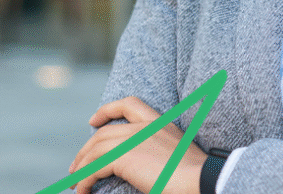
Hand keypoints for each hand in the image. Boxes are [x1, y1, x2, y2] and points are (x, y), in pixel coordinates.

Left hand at [68, 96, 206, 193]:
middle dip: (85, 149)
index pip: (130, 103)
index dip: (107, 110)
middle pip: (104, 132)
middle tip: (77, 166)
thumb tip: (137, 163)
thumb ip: (156, 149)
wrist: (199, 180)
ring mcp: (135, 139)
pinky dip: (84, 181)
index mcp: (160, 123)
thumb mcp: (173, 153)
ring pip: (96, 149)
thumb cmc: (191, 175)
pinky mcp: (125, 156)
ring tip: (76, 184)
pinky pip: (93, 168)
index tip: (93, 121)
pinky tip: (83, 191)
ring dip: (81, 167)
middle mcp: (146, 127)